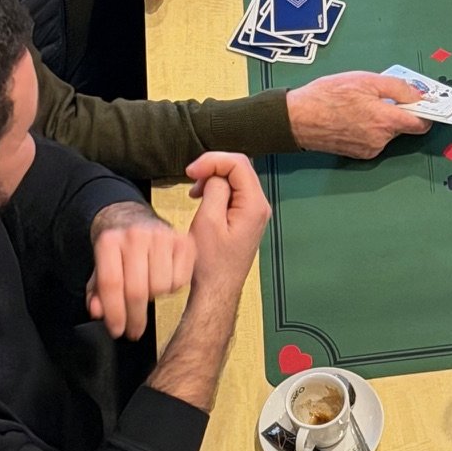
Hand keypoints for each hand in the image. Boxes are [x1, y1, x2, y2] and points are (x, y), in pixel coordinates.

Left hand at [87, 204, 195, 339]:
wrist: (135, 219)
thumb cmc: (117, 250)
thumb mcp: (99, 268)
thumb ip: (96, 292)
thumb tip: (98, 312)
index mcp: (109, 240)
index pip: (112, 284)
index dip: (114, 313)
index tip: (117, 331)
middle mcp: (135, 235)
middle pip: (137, 290)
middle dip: (135, 318)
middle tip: (133, 331)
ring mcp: (162, 236)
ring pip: (160, 288)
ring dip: (154, 298)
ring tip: (147, 291)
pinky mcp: (184, 241)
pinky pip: (180, 281)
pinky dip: (172, 288)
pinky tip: (163, 279)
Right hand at [185, 151, 270, 299]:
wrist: (216, 290)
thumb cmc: (210, 263)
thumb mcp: (208, 221)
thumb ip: (215, 190)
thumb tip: (216, 175)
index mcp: (254, 205)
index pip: (238, 164)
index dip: (213, 161)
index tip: (191, 171)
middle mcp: (260, 206)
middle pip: (240, 168)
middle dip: (213, 167)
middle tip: (191, 178)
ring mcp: (255, 213)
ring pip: (236, 179)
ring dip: (214, 178)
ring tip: (194, 191)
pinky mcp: (246, 218)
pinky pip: (234, 193)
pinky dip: (217, 189)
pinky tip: (202, 198)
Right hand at [286, 73, 432, 158]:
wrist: (297, 118)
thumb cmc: (327, 96)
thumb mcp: (365, 80)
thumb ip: (397, 88)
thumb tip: (418, 96)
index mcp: (385, 121)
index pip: (421, 124)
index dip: (426, 112)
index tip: (427, 104)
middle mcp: (380, 140)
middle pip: (403, 127)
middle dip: (398, 111)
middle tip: (382, 95)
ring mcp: (369, 149)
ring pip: (387, 132)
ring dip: (382, 119)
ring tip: (360, 104)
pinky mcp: (358, 153)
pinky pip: (374, 139)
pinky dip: (370, 128)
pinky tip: (353, 116)